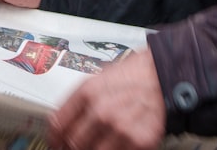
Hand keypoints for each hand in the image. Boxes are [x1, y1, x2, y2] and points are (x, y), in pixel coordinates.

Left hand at [48, 49, 165, 149]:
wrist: (163, 75)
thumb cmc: (132, 75)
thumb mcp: (99, 78)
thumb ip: (79, 100)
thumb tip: (63, 120)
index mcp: (88, 93)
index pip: (58, 124)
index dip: (53, 138)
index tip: (54, 143)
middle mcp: (101, 111)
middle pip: (72, 143)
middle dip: (69, 148)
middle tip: (72, 148)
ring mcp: (119, 128)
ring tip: (94, 145)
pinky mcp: (138, 142)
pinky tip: (113, 145)